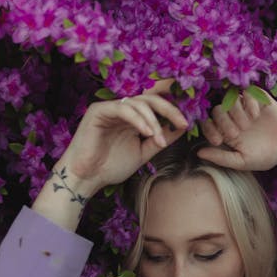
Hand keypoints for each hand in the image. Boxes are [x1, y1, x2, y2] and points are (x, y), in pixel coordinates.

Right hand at [55, 80, 188, 196]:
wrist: (87, 178)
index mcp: (132, 116)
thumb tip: (182, 127)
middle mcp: (122, 108)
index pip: (153, 101)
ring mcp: (110, 108)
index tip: (189, 112)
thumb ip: (160, 139)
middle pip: (150, 98)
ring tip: (160, 140)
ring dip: (154, 122)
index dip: (171, 101)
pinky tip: (148, 133)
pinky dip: (138, 120)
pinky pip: (123, 108)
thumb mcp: (143, 152)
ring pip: (139, 103)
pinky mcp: (99, 111)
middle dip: (169, 109)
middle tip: (183, 122)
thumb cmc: (111, 166)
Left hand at [197, 92, 276, 171]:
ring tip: (248, 126)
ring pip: (231, 101)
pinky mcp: (258, 98)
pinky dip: (249, 103)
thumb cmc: (264, 156)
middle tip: (235, 134)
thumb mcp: (241, 161)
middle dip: (223, 122)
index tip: (218, 141)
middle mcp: (232, 118)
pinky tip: (256, 115)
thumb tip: (199, 153)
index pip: (208, 125)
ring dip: (237, 113)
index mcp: (225, 132)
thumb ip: (221, 158)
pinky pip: (247, 93)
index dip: (209, 131)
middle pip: (217, 110)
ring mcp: (245, 107)